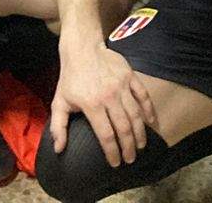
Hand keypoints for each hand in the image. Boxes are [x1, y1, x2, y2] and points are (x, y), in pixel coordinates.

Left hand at [50, 36, 157, 165]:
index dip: (112, 152)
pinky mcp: (130, 76)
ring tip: (141, 146)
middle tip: (131, 159)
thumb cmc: (70, 78)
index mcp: (92, 105)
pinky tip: (152, 122)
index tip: (115, 163)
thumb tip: (59, 149)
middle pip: (124, 128)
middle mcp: (109, 97)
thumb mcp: (59, 102)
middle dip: (129, 147)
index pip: (106, 135)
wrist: (83, 49)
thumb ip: (59, 127)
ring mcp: (122, 86)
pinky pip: (143, 96)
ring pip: (136, 114)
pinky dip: (149, 110)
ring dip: (140, 133)